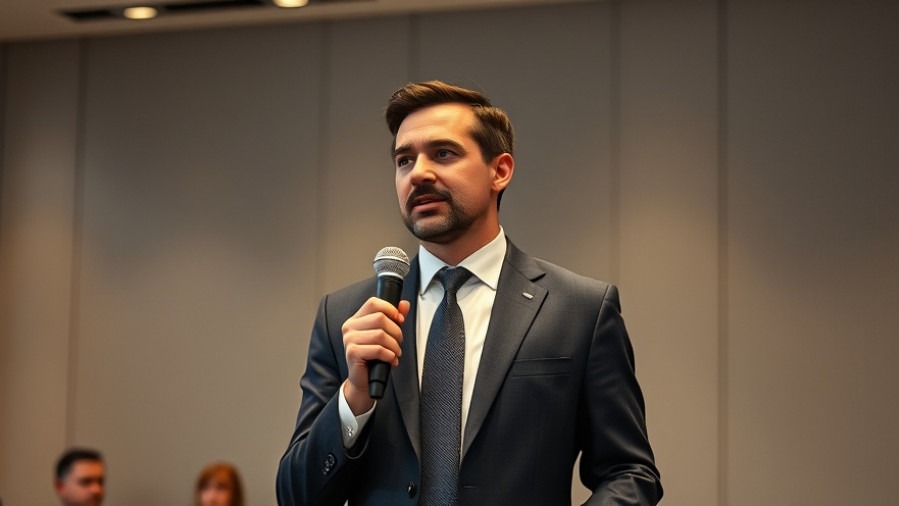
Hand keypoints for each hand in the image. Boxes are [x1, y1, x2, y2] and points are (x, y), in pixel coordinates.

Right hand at [342, 297, 410, 414]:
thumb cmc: (374, 357)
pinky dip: (389, 355)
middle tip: (399, 343)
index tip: (400, 319)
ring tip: (395, 353)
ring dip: (394, 345)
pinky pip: (378, 349)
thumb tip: (404, 304)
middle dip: (396, 331)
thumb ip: (394, 318)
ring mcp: (349, 340)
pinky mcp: (352, 352)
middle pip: (380, 318)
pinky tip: (391, 360)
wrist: (363, 380)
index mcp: (356, 319)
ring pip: (381, 334)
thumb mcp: (386, 335)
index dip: (390, 308)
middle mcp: (349, 327)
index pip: (373, 303)